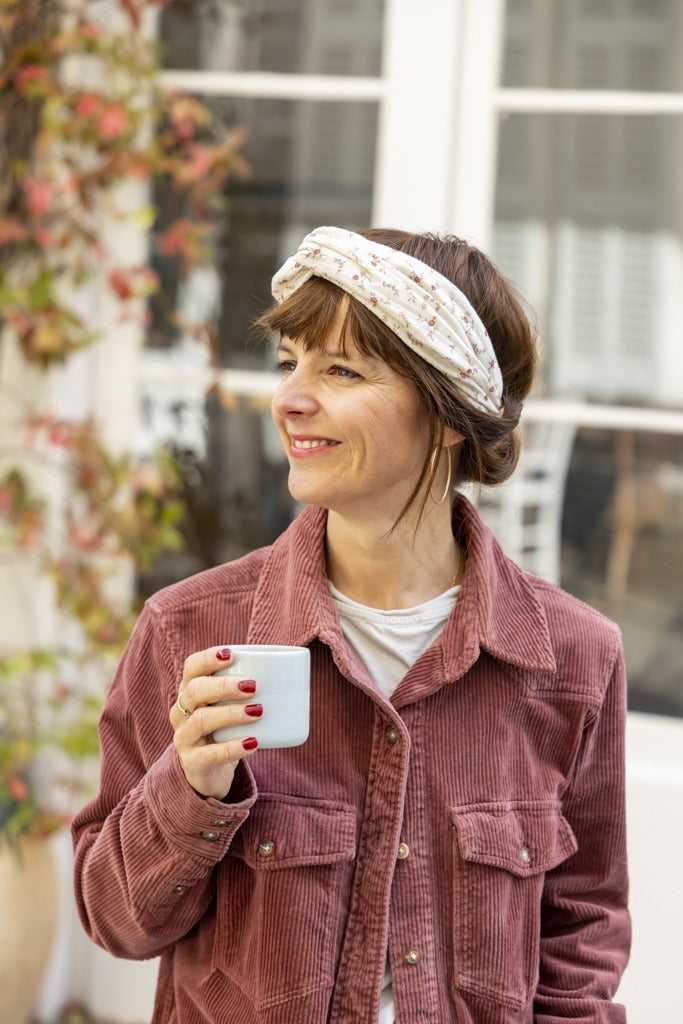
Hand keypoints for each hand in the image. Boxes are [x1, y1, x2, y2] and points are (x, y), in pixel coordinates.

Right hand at [169, 646, 260, 798]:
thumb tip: (293, 670)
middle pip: (195, 691)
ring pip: (202, 720)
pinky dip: (233, 747)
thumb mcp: (230, 707)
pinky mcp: (192, 763)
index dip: (208, 658)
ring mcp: (184, 738)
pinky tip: (252, 743)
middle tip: (253, 686)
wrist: (209, 773)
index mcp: (190, 691)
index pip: (191, 667)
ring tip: (258, 711)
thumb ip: (248, 689)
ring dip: (231, 713)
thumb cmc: (225, 730)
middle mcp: (181, 712)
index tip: (231, 654)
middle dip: (224, 685)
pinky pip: (210, 754)